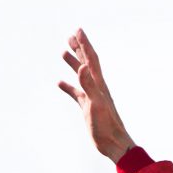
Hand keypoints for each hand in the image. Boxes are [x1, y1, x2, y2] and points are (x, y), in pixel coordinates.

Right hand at [58, 29, 136, 163]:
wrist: (113, 143)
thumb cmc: (106, 125)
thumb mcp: (96, 104)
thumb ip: (89, 85)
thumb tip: (82, 67)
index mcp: (99, 84)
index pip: (91, 59)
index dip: (85, 44)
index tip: (77, 30)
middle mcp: (96, 87)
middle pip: (87, 62)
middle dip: (79, 48)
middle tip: (70, 36)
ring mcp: (91, 96)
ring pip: (81, 75)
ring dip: (73, 63)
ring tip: (63, 52)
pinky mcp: (87, 107)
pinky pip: (76, 93)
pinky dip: (68, 86)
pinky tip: (59, 83)